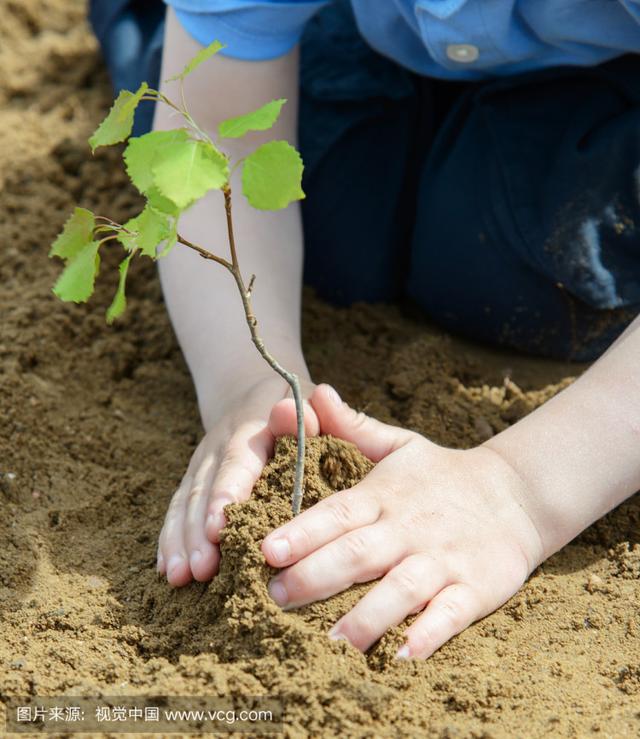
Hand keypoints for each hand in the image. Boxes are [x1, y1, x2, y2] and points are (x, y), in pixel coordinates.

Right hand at [157, 373, 316, 585]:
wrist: (257, 393)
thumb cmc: (298, 409)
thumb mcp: (311, 403)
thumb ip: (320, 410)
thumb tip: (318, 402)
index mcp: (252, 427)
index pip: (238, 460)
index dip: (226, 492)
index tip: (218, 526)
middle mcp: (220, 445)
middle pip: (204, 487)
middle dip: (199, 530)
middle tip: (202, 568)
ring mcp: (203, 462)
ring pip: (185, 501)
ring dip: (181, 540)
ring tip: (179, 577)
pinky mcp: (194, 478)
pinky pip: (176, 508)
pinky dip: (170, 538)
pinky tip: (166, 569)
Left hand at [262, 385, 545, 658]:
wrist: (515, 492)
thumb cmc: (440, 474)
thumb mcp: (398, 445)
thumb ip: (352, 426)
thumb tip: (314, 392)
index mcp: (385, 495)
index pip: (338, 512)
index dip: (303, 530)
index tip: (267, 549)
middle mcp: (410, 527)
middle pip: (360, 553)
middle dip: (316, 575)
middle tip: (276, 597)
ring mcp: (444, 558)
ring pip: (402, 588)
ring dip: (368, 614)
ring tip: (333, 639)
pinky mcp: (476, 587)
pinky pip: (451, 613)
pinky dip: (430, 633)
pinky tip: (404, 655)